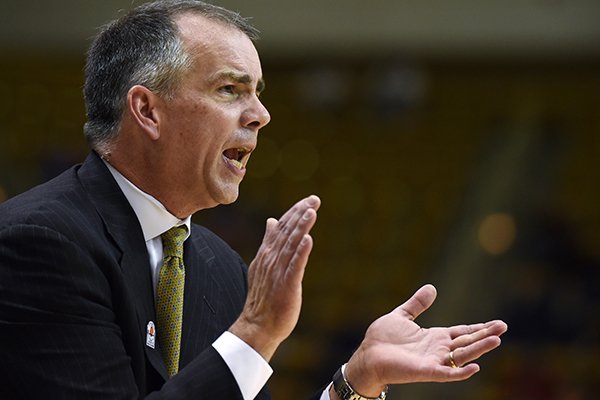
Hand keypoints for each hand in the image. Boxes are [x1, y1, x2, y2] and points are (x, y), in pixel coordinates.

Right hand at [230, 195, 319, 360]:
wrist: (258, 325)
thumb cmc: (264, 296)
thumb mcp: (264, 264)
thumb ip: (270, 242)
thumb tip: (272, 220)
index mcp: (267, 253)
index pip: (281, 227)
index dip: (294, 213)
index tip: (308, 201)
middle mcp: (271, 259)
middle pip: (287, 231)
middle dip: (300, 214)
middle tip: (314, 199)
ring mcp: (278, 272)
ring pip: (291, 245)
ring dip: (301, 227)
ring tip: (311, 211)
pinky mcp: (286, 285)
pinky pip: (295, 266)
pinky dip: (301, 252)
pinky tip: (308, 239)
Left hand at [341, 284, 507, 397]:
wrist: (367, 355)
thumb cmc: (382, 338)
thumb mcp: (402, 315)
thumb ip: (417, 304)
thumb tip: (432, 288)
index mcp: (434, 337)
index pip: (462, 332)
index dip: (479, 328)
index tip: (497, 324)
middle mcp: (438, 350)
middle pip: (467, 342)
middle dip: (485, 335)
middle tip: (504, 328)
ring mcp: (433, 361)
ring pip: (462, 356)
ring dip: (479, 349)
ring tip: (497, 340)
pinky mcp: (425, 371)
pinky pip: (447, 374)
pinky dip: (461, 372)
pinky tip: (475, 367)